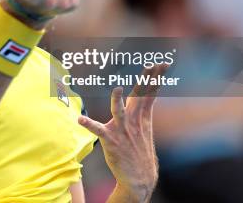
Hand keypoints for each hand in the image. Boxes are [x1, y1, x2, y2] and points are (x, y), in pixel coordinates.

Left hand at [78, 64, 168, 202]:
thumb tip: (149, 95)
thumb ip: (144, 110)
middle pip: (139, 97)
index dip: (155, 78)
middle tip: (150, 66)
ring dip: (117, 101)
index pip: (150, 93)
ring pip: (119, 112)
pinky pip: (97, 130)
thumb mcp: (145, 128)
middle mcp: (133, 121)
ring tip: (117, 89)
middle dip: (145, 81)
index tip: (162, 64)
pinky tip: (79, 120)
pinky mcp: (110, 140)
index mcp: (142, 117)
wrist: (139, 178)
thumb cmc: (139, 150)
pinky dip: (88, 124)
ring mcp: (122, 130)